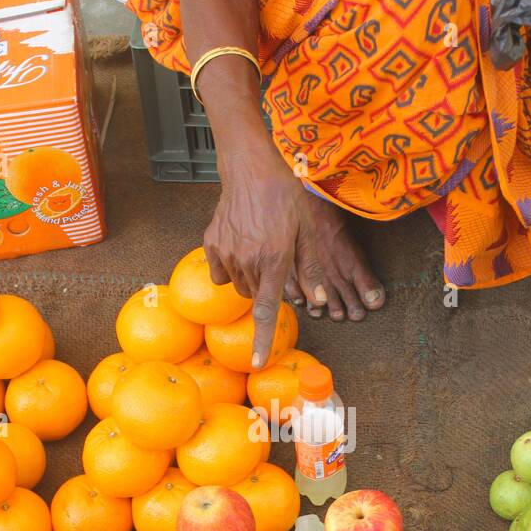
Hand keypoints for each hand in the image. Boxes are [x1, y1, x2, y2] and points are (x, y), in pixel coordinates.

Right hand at [203, 139, 323, 366]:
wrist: (251, 168)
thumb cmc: (285, 197)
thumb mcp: (307, 231)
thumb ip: (311, 269)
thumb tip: (319, 302)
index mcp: (273, 261)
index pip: (265, 311)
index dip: (261, 340)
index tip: (255, 362)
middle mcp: (247, 261)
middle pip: (255, 295)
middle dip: (265, 288)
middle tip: (275, 260)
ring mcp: (226, 253)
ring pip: (238, 285)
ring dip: (249, 276)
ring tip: (259, 246)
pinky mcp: (211, 243)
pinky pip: (221, 271)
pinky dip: (231, 265)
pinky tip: (241, 242)